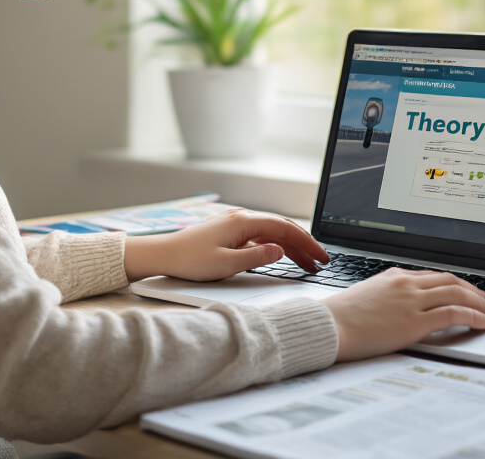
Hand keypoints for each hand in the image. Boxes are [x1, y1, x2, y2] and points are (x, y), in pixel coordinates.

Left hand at [123, 208, 328, 282]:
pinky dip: (276, 247)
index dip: (306, 242)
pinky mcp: (232, 233)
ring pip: (273, 233)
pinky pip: (261, 238)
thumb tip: (280, 250)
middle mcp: (242, 219)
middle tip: (321, 262)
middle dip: (304, 244)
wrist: (163, 254)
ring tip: (308, 265)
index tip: (321, 256)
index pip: (284, 229)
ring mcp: (237, 225)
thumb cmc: (189, 260)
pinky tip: (284, 258)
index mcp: (243, 222)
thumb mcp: (225, 264)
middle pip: (282, 228)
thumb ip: (256, 257)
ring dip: (291, 247)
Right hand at [322, 268, 484, 362]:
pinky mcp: (415, 321)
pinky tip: (484, 322)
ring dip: (479, 302)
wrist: (329, 326)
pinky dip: (473, 315)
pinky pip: (453, 313)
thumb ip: (388, 296)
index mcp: (394, 276)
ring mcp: (412, 300)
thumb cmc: (340, 317)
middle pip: (450, 280)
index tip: (465, 291)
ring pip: (457, 293)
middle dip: (472, 290)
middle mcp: (406, 283)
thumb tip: (400, 307)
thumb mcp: (367, 297)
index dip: (454, 284)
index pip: (433, 276)